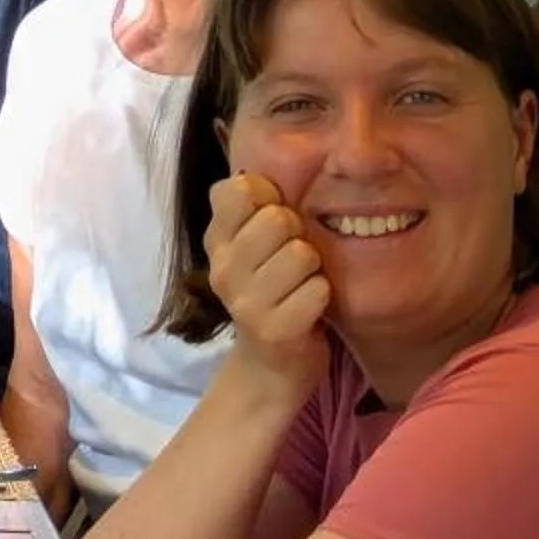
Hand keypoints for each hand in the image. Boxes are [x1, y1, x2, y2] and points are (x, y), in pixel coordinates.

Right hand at [206, 171, 330, 397]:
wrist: (271, 365)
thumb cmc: (271, 292)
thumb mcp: (250, 247)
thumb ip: (251, 208)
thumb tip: (254, 173)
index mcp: (216, 241)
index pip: (239, 189)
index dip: (269, 197)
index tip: (271, 222)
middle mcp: (223, 269)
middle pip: (279, 218)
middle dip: (299, 235)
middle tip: (293, 261)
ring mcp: (245, 302)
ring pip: (302, 254)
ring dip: (314, 270)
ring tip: (301, 285)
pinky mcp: (275, 330)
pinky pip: (318, 290)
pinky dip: (323, 297)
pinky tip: (310, 310)